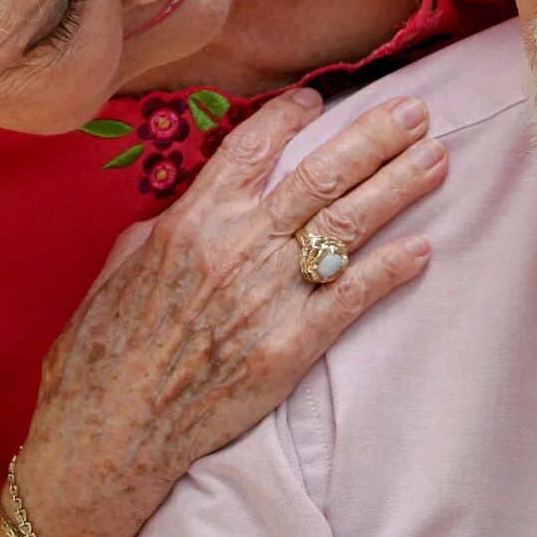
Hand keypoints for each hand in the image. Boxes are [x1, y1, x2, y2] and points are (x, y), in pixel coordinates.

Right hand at [13, 88, 444, 536]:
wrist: (107, 436)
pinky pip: (351, 296)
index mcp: (191, 221)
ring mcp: (268, 297)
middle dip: (375, 137)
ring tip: (436, 159)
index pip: (253, 147)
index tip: (321, 100)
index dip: (292, 116)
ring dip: (398, 187)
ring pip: (347, 225)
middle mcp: (236, 247)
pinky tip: (423, 249)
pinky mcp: (289, 348)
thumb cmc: (101, 356)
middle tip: (416, 113)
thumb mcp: (117, 271)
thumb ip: (159, 231)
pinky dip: (391, 269)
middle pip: (321, 175)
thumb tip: (187, 210)